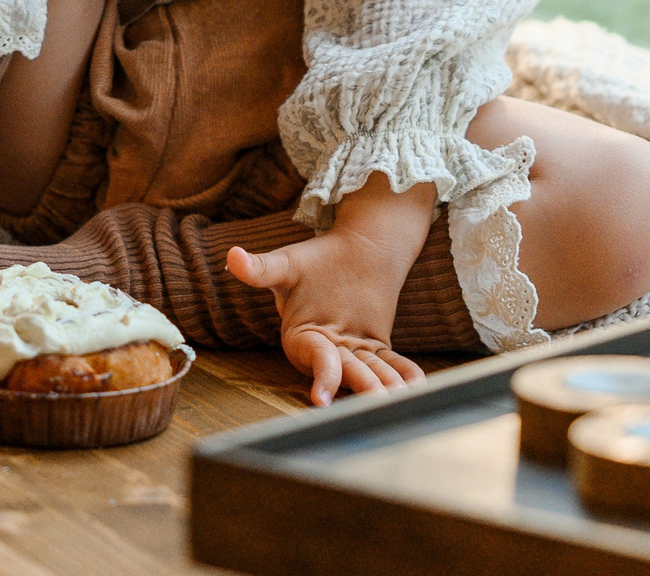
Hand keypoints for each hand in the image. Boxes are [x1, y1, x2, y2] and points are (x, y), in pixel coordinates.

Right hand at [228, 229, 428, 405]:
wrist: (355, 251)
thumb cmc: (316, 260)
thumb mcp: (288, 264)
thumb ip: (261, 268)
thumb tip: (233, 257)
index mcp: (302, 338)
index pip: (314, 357)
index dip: (320, 373)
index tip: (322, 396)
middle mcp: (327, 350)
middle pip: (345, 370)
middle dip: (361, 384)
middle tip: (376, 399)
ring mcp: (353, 351)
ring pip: (369, 370)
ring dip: (385, 383)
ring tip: (400, 397)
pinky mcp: (375, 347)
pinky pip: (390, 363)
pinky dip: (402, 372)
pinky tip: (416, 382)